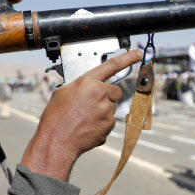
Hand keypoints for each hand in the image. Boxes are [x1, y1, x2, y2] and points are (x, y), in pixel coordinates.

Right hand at [21, 49, 143, 180]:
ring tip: (84, 118)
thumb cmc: (56, 117)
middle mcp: (100, 93)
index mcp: (88, 81)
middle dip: (108, 96)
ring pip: (112, 107)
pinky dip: (101, 124)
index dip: (128, 58)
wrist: (57, 141)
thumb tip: (87, 86)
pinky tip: (87, 127)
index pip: (113, 65)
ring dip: (102, 112)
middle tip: (92, 105)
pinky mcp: (109, 125)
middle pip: (115, 91)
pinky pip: (109, 122)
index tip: (138, 53)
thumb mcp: (63, 92)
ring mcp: (106, 110)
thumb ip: (80, 85)